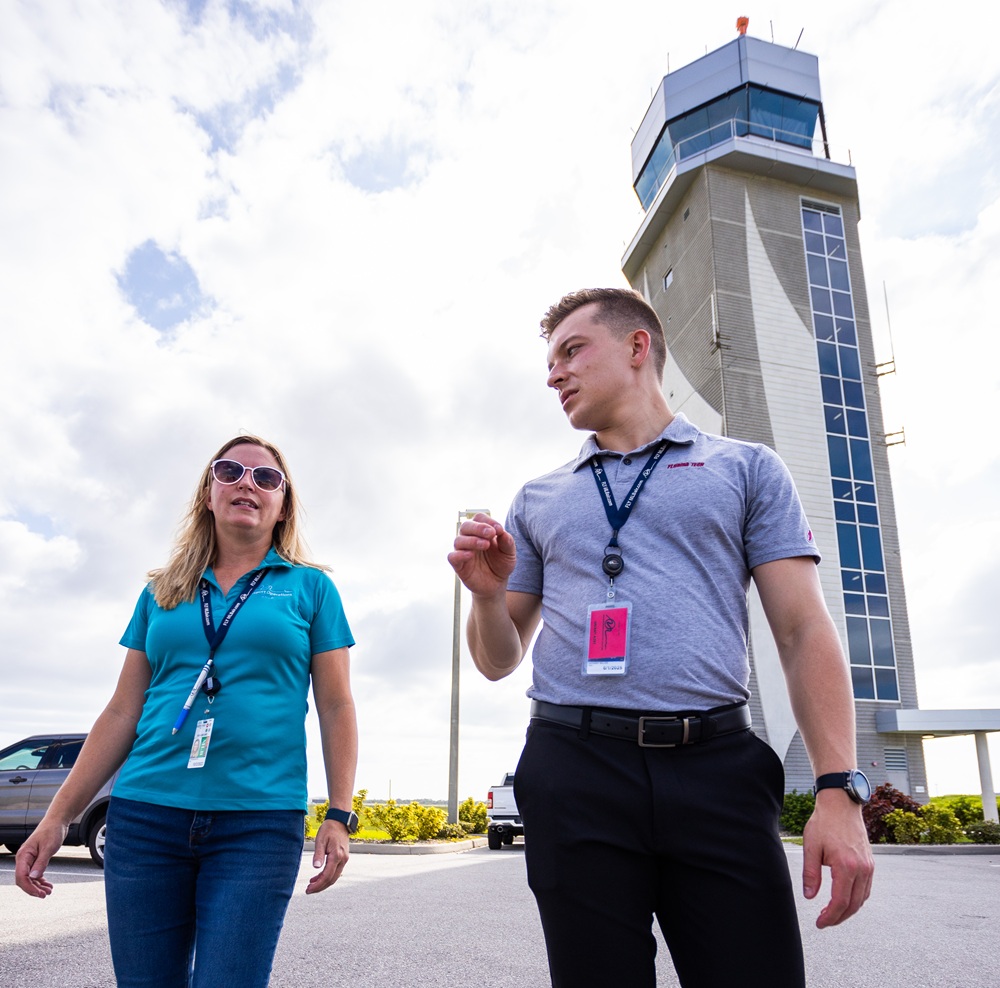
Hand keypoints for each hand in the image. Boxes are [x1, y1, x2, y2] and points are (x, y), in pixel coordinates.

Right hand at [14, 819, 69, 898]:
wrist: (57, 822)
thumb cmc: (52, 830)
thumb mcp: (49, 847)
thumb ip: (41, 862)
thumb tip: (34, 877)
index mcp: (24, 855)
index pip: (21, 876)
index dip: (29, 887)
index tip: (39, 893)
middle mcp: (24, 858)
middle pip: (24, 880)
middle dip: (33, 889)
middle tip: (44, 895)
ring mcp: (29, 860)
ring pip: (29, 878)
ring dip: (37, 886)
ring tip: (48, 892)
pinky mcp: (35, 860)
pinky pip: (35, 874)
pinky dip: (40, 881)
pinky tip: (47, 885)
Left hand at [305, 818, 349, 893]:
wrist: (340, 822)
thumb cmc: (329, 829)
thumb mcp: (321, 840)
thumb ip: (318, 854)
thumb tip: (315, 867)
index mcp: (337, 855)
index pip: (327, 876)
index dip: (318, 885)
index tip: (308, 889)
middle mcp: (343, 859)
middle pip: (332, 879)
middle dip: (320, 887)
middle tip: (308, 890)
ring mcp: (344, 859)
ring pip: (334, 877)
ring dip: (323, 883)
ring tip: (311, 885)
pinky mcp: (343, 858)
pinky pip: (335, 871)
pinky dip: (327, 876)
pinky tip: (318, 877)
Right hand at [447, 514, 516, 597]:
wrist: (496, 584)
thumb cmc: (501, 565)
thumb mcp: (509, 553)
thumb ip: (507, 542)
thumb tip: (502, 532)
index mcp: (481, 532)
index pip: (479, 518)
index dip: (488, 521)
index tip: (499, 530)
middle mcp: (470, 539)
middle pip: (466, 526)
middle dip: (478, 527)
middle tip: (491, 533)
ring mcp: (463, 551)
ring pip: (458, 540)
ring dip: (472, 540)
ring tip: (485, 545)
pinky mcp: (459, 566)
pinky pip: (452, 557)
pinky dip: (460, 554)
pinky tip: (470, 555)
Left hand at [802, 792, 873, 927]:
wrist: (841, 804)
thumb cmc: (824, 822)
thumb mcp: (811, 846)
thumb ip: (810, 874)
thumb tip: (810, 896)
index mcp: (846, 866)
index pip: (840, 902)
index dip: (830, 917)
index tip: (819, 923)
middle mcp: (862, 869)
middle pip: (853, 905)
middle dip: (839, 917)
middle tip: (824, 921)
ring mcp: (868, 866)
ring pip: (862, 899)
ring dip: (848, 910)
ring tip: (832, 913)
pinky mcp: (870, 863)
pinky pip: (866, 889)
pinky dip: (856, 899)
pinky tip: (844, 899)